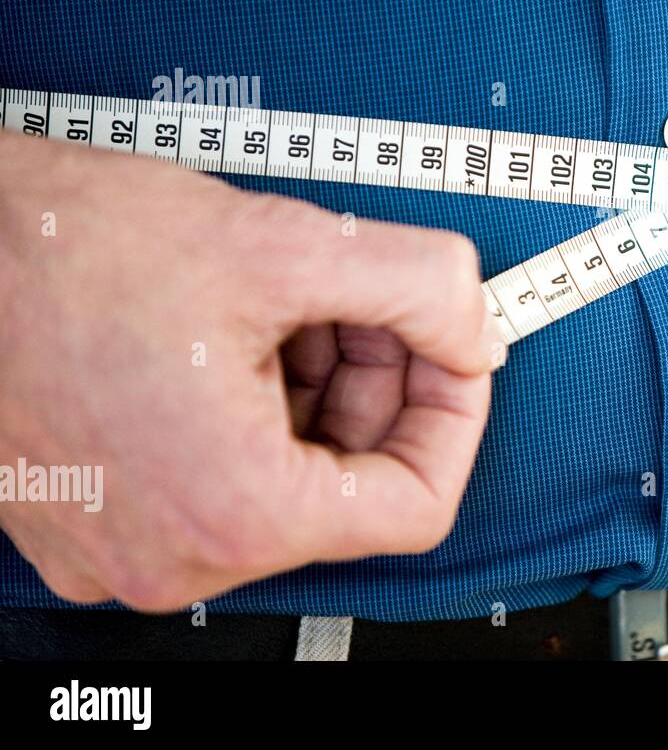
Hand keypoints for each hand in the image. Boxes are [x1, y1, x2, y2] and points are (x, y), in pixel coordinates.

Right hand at [0, 131, 500, 610]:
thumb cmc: (59, 247)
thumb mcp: (282, 245)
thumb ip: (418, 286)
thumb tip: (477, 328)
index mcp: (234, 511)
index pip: (416, 504)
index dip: (453, 415)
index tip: (455, 352)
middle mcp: (178, 553)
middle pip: (349, 484)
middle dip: (380, 381)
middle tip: (373, 301)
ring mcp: (128, 543)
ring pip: (286, 473)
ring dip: (317, 384)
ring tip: (295, 299)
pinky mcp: (95, 515)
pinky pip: (219, 473)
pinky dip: (255, 403)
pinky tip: (241, 326)